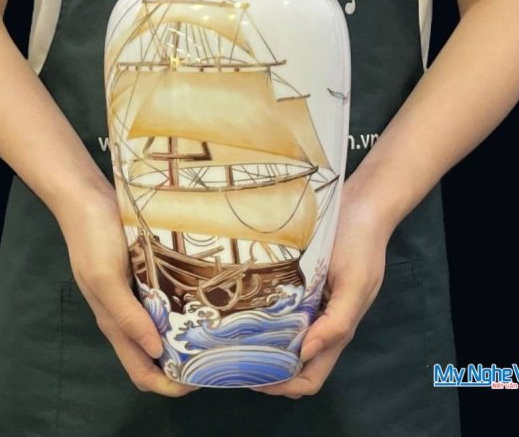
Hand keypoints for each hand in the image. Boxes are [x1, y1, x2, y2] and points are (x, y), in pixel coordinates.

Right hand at [54, 181, 198, 396]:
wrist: (88, 199)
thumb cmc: (94, 238)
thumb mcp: (105, 277)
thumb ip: (126, 315)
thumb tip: (156, 350)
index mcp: (114, 323)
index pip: (141, 371)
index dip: (168, 385)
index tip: (200, 381)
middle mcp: (127, 315)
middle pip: (156, 355)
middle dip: (184, 364)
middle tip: (218, 356)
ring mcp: (136, 295)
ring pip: (164, 329)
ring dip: (187, 337)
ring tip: (218, 331)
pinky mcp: (144, 276)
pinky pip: (167, 301)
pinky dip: (184, 308)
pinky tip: (206, 298)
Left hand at [250, 179, 394, 397]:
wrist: (360, 206)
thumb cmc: (360, 246)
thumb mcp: (355, 284)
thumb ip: (338, 322)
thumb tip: (307, 353)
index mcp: (337, 328)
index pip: (311, 375)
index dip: (286, 386)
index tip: (255, 380)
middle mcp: (320, 320)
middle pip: (293, 362)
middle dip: (268, 371)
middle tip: (234, 362)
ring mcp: (310, 301)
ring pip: (285, 337)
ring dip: (264, 346)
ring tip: (233, 340)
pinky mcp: (302, 283)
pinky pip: (282, 307)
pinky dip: (265, 316)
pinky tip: (243, 308)